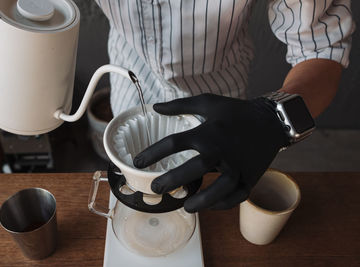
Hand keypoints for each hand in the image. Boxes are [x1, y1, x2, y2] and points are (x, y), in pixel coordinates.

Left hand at [133, 93, 289, 212]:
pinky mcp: (250, 178)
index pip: (174, 143)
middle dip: (172, 180)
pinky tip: (210, 206)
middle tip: (156, 189)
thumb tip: (155, 106)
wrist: (271, 121)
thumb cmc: (236, 112)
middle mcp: (222, 150)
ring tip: (185, 206)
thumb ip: (180, 105)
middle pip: (194, 168)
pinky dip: (223, 204)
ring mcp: (238, 166)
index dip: (152, 153)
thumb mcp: (208, 102)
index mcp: (208, 132)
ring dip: (202, 200)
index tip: (137, 162)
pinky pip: (237, 197)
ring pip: (220, 189)